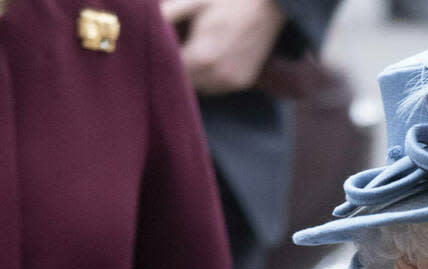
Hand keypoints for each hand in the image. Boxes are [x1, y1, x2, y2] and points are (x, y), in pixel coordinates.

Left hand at [161, 0, 285, 94]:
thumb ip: (167, 15)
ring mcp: (232, 81)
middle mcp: (218, 75)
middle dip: (174, 68)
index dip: (159, 58)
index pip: (169, 68)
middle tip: (170, 49)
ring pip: (199, 87)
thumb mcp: (194, 1)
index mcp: (203, 56)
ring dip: (191, 75)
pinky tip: (207, 60)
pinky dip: (207, 77)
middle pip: (183, 82)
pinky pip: (215, 87)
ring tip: (189, 53)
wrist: (269, 4)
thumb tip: (145, 25)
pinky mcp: (242, 82)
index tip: (151, 48)